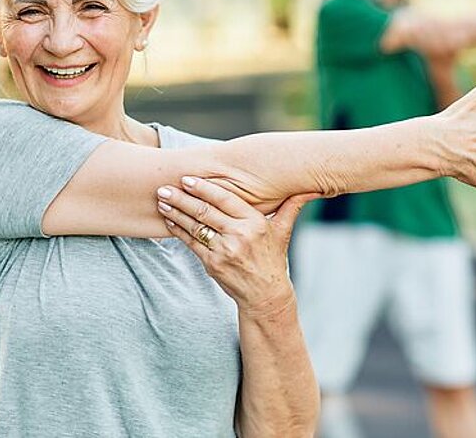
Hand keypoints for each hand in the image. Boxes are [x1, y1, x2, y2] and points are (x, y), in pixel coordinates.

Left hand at [156, 177, 317, 316]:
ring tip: (161, 200)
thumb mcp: (283, 232)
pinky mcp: (213, 264)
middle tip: (164, 186)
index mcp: (256, 223)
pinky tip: (169, 220)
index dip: (205, 188)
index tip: (187, 179)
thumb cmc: (272, 259)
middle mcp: (240, 236)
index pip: (226, 199)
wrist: (266, 295)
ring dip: (175, 212)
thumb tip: (313, 188)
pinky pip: (192, 243)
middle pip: (206, 212)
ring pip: (195, 226)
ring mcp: (225, 251)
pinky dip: (178, 230)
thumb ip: (292, 207)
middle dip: (182, 198)